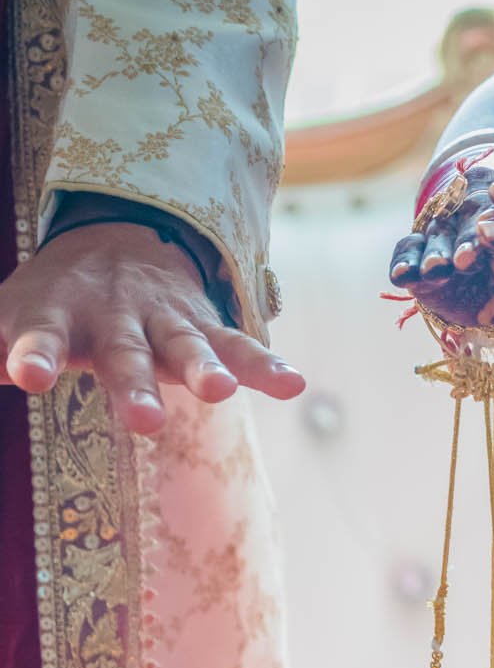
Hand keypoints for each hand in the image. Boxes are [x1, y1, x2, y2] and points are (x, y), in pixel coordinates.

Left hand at [0, 221, 303, 434]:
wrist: (118, 243)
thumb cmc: (56, 302)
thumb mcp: (15, 315)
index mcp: (60, 314)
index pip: (41, 336)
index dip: (32, 354)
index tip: (23, 376)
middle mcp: (117, 316)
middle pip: (126, 354)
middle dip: (137, 387)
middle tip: (146, 424)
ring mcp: (166, 322)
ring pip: (187, 347)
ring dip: (207, 371)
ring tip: (223, 395)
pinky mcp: (207, 331)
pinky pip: (240, 347)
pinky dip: (266, 366)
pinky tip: (293, 383)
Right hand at [389, 155, 493, 334]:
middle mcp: (475, 206)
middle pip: (469, 216)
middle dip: (469, 238)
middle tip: (468, 260)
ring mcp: (445, 225)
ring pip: (438, 231)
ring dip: (437, 251)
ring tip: (437, 270)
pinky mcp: (419, 247)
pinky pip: (407, 249)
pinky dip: (404, 262)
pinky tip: (402, 276)